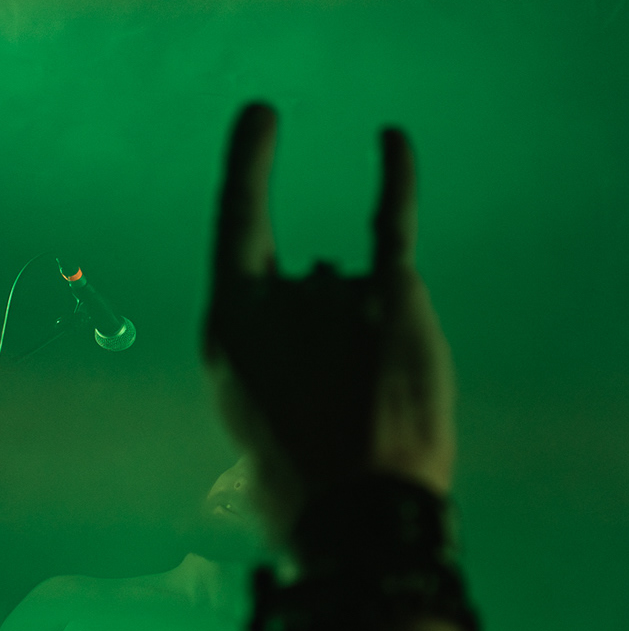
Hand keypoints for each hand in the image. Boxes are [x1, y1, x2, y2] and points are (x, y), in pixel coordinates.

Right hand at [203, 103, 454, 543]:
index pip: (236, 227)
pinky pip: (393, 224)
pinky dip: (396, 180)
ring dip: (372, 340)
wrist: (364, 516)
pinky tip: (393, 137)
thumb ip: (288, 342)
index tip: (263, 114)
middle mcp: (278, 299)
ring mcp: (335, 294)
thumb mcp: (269, 413)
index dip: (250, 168)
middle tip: (347, 413)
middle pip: (316, 288)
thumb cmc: (313, 480)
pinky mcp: (396, 301)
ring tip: (372, 405)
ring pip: (358, 294)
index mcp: (229, 329)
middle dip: (339, 343)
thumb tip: (334, 282)